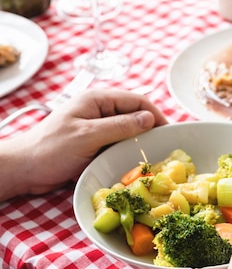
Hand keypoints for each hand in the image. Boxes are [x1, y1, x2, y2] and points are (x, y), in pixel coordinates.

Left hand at [0, 89, 166, 200]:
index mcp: (97, 100)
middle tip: (163, 148)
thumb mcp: (88, 136)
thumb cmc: (51, 150)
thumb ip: (119, 126)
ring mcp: (96, 126)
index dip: (156, 114)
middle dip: (150, 129)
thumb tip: (150, 118)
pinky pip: (116, 144)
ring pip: (127, 131)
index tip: (170, 133)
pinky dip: (126, 151)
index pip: (137, 100)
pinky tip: (133, 163)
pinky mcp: (93, 143)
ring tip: (151, 157)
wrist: (24, 168)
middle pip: (134, 115)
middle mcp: (99, 110)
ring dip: (138, 142)